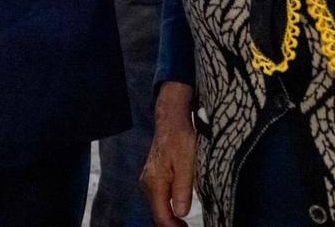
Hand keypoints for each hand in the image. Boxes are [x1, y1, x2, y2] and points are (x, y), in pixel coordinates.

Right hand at [140, 82, 197, 226]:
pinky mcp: (154, 176)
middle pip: (158, 214)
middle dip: (172, 225)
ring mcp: (149, 179)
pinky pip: (160, 198)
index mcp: (155, 182)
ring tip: (185, 223)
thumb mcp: (187, 163)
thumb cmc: (180, 137)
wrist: (171, 119)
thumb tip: (181, 213)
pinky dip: (168, 207)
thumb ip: (183, 189)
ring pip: (158, 207)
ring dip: (170, 217)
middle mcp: (148, 183)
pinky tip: (180, 209)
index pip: (161, 216)